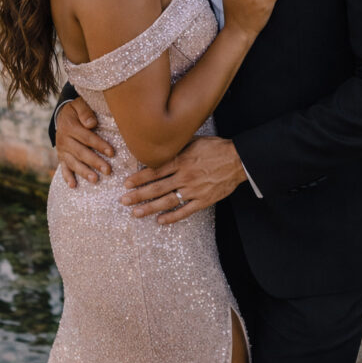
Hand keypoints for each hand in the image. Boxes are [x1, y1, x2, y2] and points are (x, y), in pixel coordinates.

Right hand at [56, 98, 114, 187]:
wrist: (62, 115)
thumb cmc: (77, 110)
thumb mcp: (79, 105)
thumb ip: (85, 112)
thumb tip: (91, 124)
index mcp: (70, 126)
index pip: (86, 137)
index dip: (99, 145)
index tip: (112, 152)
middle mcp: (64, 139)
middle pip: (81, 152)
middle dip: (95, 162)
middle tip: (108, 170)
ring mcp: (62, 150)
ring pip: (73, 162)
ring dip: (83, 172)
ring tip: (95, 180)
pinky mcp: (61, 157)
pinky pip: (63, 168)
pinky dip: (67, 177)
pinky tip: (73, 186)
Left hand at [120, 137, 245, 223]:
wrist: (238, 160)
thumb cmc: (216, 148)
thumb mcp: (194, 140)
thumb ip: (177, 146)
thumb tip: (160, 146)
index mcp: (181, 160)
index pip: (154, 171)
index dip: (139, 178)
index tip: (126, 184)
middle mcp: (184, 176)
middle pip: (156, 188)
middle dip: (138, 195)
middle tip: (123, 200)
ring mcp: (193, 190)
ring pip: (167, 201)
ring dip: (149, 208)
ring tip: (136, 213)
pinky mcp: (203, 200)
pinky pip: (185, 211)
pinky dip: (172, 217)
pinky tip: (160, 221)